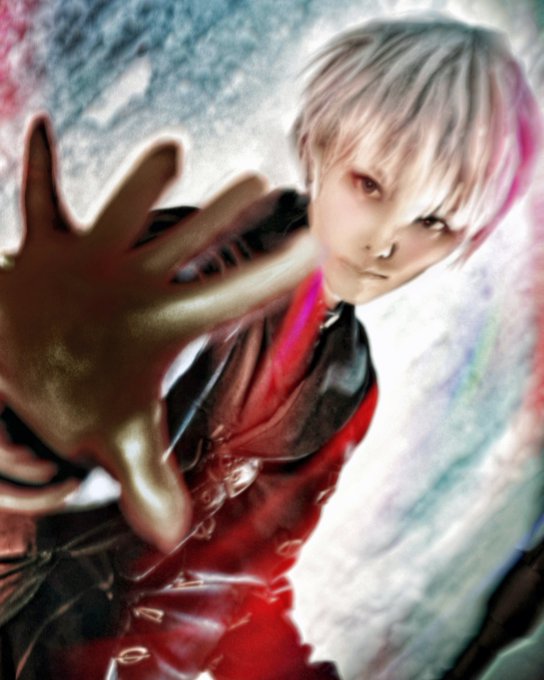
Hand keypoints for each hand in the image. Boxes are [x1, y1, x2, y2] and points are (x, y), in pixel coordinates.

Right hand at [0, 116, 316, 550]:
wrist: (23, 378)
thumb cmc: (79, 402)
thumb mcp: (113, 440)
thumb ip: (146, 481)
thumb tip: (170, 537)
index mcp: (165, 325)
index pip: (232, 295)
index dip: (277, 275)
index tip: (320, 245)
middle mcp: (138, 284)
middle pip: (189, 241)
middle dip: (223, 214)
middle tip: (264, 183)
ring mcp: (93, 262)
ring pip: (126, 209)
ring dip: (145, 177)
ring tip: (176, 147)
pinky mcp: (43, 251)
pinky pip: (39, 201)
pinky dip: (39, 169)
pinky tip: (41, 126)